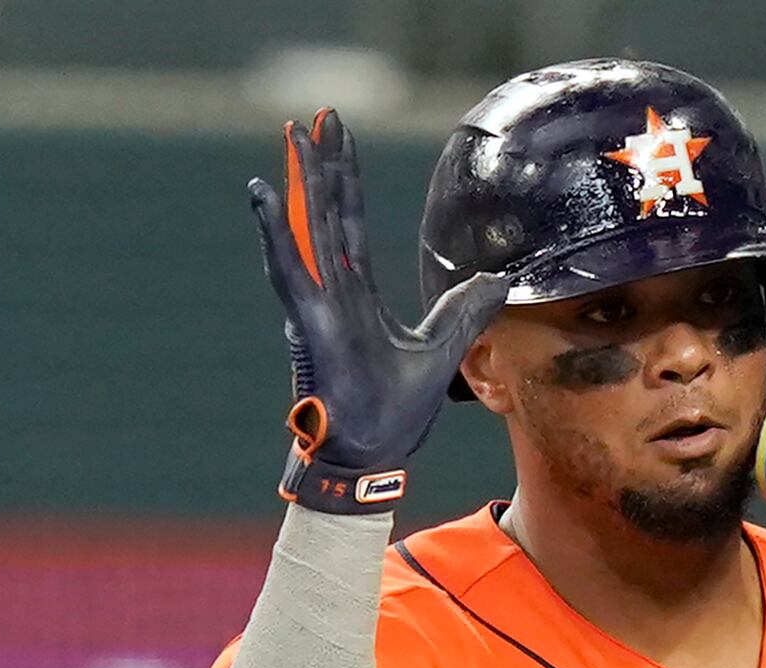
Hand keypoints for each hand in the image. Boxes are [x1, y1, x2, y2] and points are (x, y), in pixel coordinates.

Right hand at [249, 109, 506, 513]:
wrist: (376, 454)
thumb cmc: (396, 411)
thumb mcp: (444, 347)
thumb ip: (467, 308)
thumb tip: (499, 279)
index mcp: (357, 293)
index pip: (350, 221)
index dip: (345, 178)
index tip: (337, 135)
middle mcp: (333, 290)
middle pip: (327, 212)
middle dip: (322, 163)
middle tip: (314, 115)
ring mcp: (318, 304)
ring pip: (306, 228)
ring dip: (300, 181)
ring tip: (291, 134)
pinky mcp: (312, 324)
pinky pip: (290, 270)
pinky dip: (276, 233)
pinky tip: (266, 195)